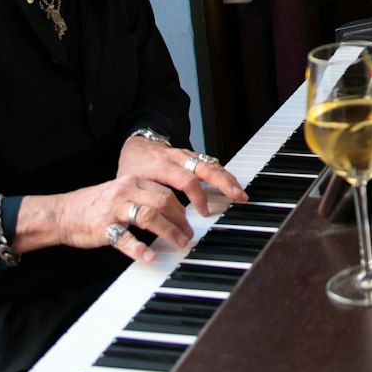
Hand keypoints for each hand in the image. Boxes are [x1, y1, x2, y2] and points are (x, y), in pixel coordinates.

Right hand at [15, 175, 193, 262]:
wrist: (61, 213)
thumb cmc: (93, 205)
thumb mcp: (120, 193)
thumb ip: (142, 197)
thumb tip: (169, 210)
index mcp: (132, 182)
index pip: (165, 192)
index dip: (182, 208)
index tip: (190, 221)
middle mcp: (125, 192)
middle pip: (163, 202)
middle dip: (181, 220)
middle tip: (189, 235)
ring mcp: (114, 209)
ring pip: (149, 217)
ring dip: (169, 232)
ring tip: (179, 244)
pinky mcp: (104, 228)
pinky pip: (124, 238)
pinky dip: (139, 248)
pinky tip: (149, 256)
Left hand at [118, 132, 249, 216]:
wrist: (137, 146)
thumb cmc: (134, 168)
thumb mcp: (132, 185)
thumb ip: (144, 201)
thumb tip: (156, 226)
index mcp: (162, 165)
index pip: (186, 179)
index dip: (198, 196)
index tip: (204, 212)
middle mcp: (178, 158)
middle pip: (206, 167)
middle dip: (224, 182)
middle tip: (237, 196)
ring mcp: (188, 156)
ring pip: (212, 164)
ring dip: (228, 178)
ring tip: (240, 193)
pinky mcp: (194, 157)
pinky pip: (211, 164)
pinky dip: (224, 174)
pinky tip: (232, 185)